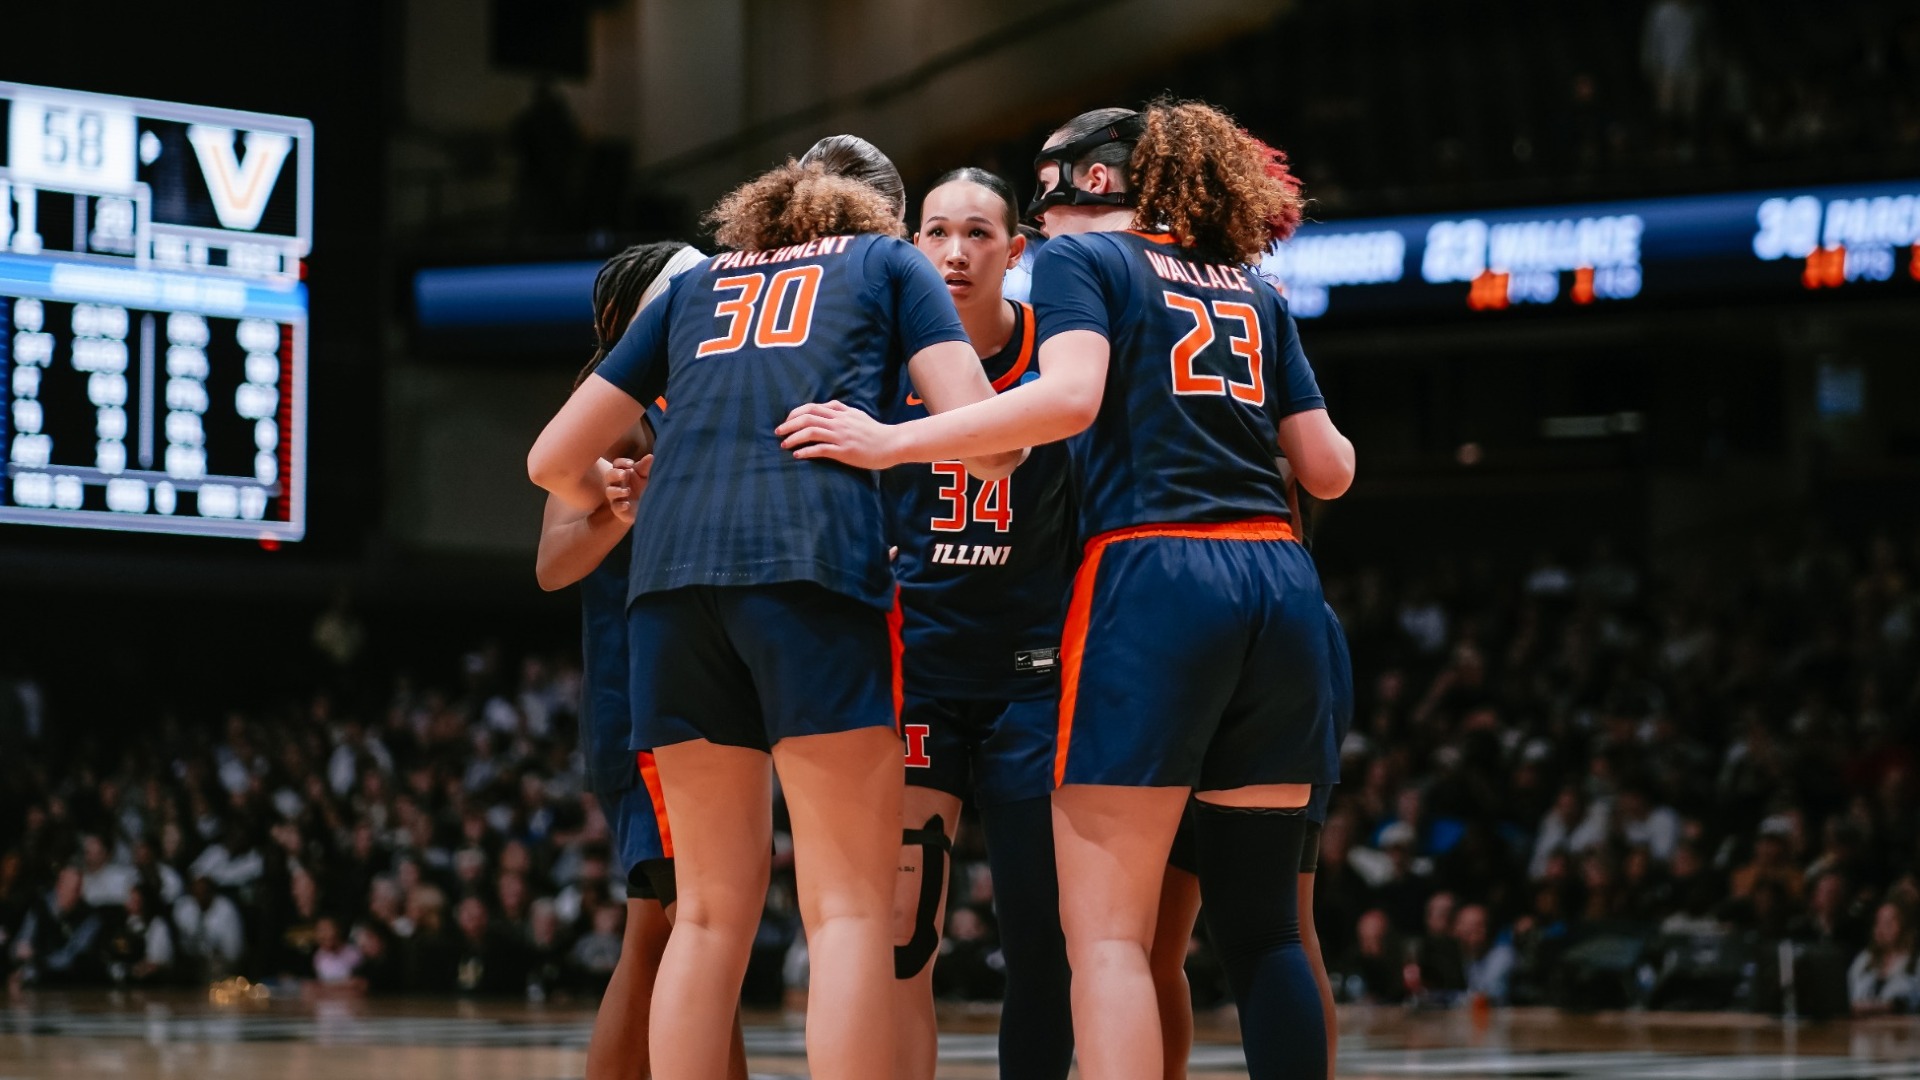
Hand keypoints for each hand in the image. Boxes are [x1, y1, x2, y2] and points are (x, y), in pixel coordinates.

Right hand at [603, 456, 649, 523]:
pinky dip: (620, 505)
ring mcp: (616, 497)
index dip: (622, 462)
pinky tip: (627, 504)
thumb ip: (646, 467)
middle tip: (624, 474)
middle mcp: (617, 484)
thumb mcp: (646, 477)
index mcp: (623, 473)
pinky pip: (615, 507)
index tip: (631, 464)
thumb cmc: (644, 488)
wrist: (648, 508)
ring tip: (627, 491)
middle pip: (609, 476)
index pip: (617, 464)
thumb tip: (651, 456)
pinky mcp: (619, 510)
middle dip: (615, 474)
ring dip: (617, 491)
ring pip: (609, 492)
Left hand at [776, 402, 901, 469]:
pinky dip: (806, 451)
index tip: (787, 421)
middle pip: (807, 417)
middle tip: (779, 432)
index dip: (795, 413)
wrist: (893, 443)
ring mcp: (841, 436)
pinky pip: (821, 449)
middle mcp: (839, 422)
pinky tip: (798, 455)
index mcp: (840, 413)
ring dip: (794, 438)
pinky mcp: (845, 451)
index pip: (811, 408)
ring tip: (784, 445)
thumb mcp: (857, 415)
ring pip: (811, 432)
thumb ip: (841, 410)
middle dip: (789, 424)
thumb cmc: (875, 431)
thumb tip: (827, 406)